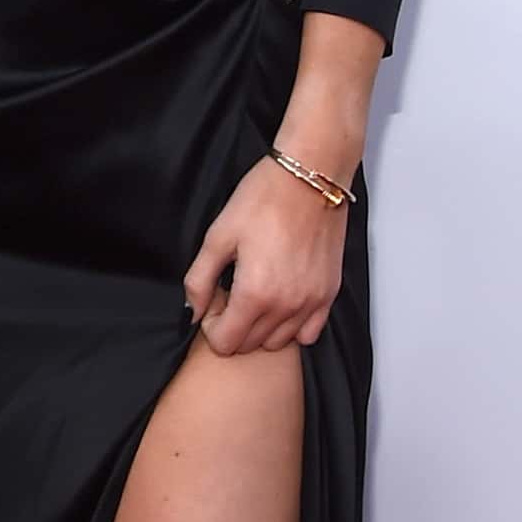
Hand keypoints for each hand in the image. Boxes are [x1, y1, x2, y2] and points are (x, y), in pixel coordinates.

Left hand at [179, 158, 346, 354]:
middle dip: (233, 325)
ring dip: (260, 327)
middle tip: (230, 291)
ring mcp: (312, 302)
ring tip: (255, 293)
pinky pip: (309, 333)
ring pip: (278, 342)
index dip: (211, 325)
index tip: (213, 298)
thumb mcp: (217, 237)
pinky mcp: (329, 293)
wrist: (310, 177)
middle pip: (250, 345)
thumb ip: (198, 281)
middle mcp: (286, 306)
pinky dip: (292, 326)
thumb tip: (192, 312)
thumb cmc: (264, 199)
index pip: (225, 343)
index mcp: (255, 294)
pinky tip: (281, 301)